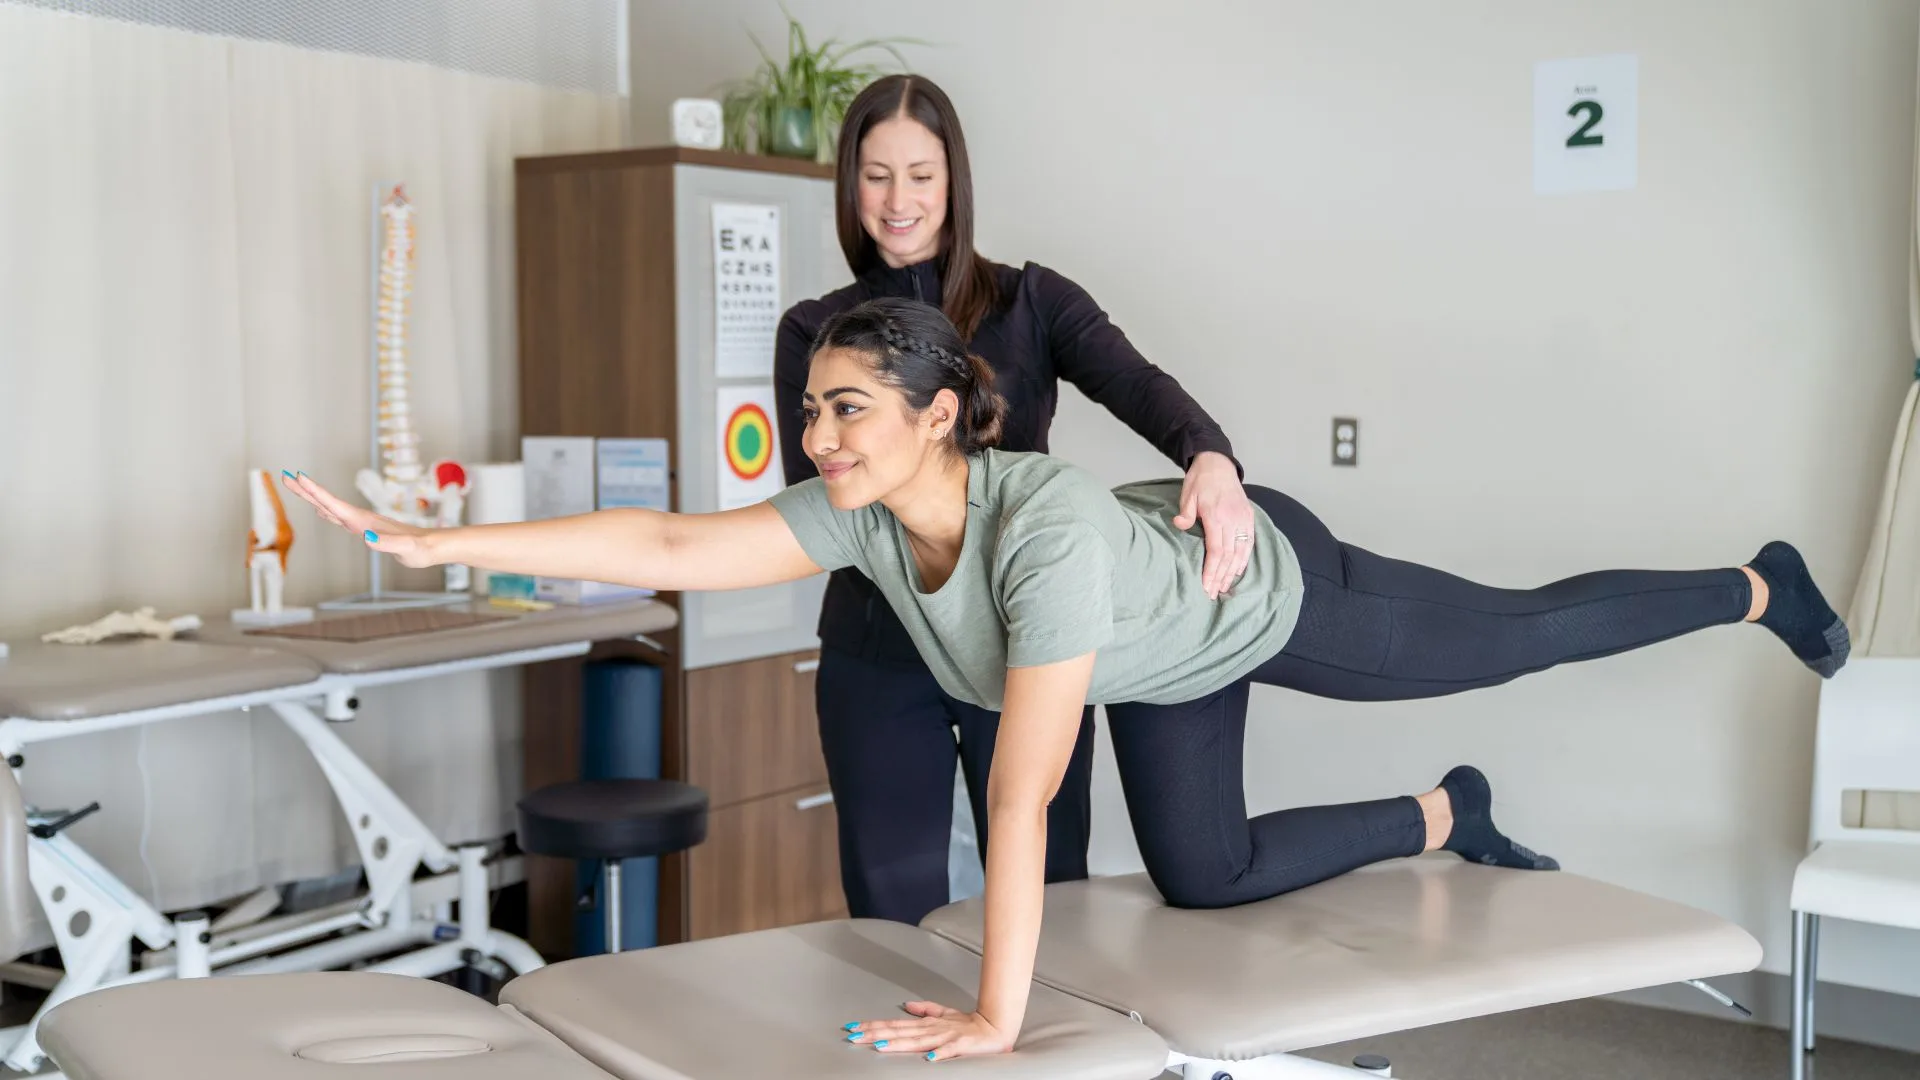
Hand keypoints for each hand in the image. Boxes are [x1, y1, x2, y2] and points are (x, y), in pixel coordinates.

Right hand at [279, 470, 440, 568]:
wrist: (433, 547)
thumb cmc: (421, 549)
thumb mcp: (406, 549)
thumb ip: (388, 544)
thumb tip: (366, 537)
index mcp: (364, 521)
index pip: (334, 505)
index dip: (316, 493)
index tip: (298, 477)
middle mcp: (361, 519)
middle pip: (327, 502)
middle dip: (306, 490)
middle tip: (285, 475)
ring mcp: (364, 523)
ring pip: (332, 507)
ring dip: (313, 497)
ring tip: (296, 486)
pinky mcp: (368, 530)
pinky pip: (341, 518)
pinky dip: (327, 512)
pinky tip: (322, 512)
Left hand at [843, 1001, 1014, 1061]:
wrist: (995, 1027)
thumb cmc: (969, 1024)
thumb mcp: (944, 1013)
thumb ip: (925, 1009)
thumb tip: (906, 1005)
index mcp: (925, 1023)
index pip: (893, 1024)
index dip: (872, 1025)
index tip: (852, 1027)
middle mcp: (931, 1029)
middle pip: (898, 1031)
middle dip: (874, 1034)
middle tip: (853, 1036)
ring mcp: (945, 1037)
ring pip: (917, 1041)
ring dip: (898, 1043)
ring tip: (879, 1046)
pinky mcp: (961, 1045)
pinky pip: (949, 1051)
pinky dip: (939, 1054)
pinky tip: (928, 1059)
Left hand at [1171, 451, 1254, 599]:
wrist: (1218, 463)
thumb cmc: (1200, 480)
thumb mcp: (1188, 494)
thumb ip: (1186, 513)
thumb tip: (1179, 526)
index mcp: (1216, 516)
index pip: (1216, 551)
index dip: (1212, 571)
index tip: (1207, 586)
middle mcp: (1233, 520)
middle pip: (1229, 555)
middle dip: (1221, 576)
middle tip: (1214, 593)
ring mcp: (1243, 519)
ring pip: (1241, 551)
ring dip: (1233, 571)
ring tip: (1224, 587)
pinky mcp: (1248, 517)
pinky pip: (1249, 542)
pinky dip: (1244, 558)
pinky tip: (1238, 570)